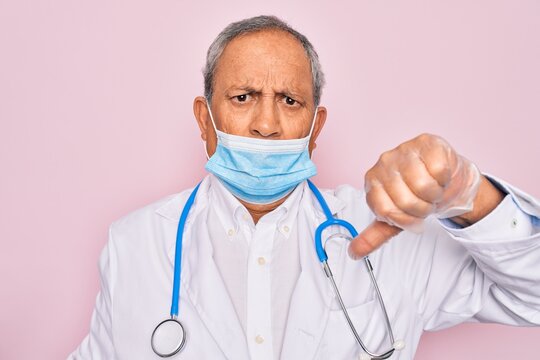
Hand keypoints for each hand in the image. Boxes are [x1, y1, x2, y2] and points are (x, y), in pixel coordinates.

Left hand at [348, 133, 482, 258]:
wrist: (443, 180)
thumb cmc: (417, 197)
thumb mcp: (394, 220)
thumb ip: (373, 237)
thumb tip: (354, 253)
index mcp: (372, 182)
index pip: (385, 211)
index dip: (404, 220)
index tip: (411, 218)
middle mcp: (384, 163)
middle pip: (406, 200)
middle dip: (421, 210)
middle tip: (424, 204)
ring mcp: (404, 150)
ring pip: (424, 186)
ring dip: (434, 196)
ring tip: (431, 192)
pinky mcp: (426, 142)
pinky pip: (438, 170)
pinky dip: (444, 180)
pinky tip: (439, 177)